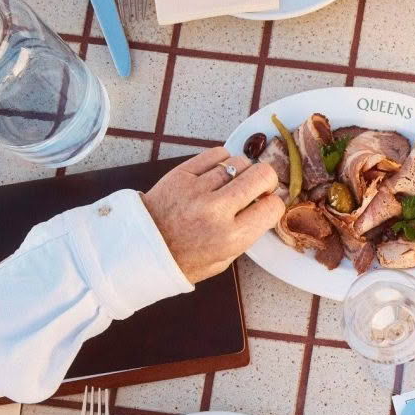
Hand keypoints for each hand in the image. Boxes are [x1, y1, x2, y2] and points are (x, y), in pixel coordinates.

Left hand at [141, 147, 284, 282]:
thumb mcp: (223, 260)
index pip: (273, 207)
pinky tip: (219, 172)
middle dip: (266, 180)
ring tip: (233, 182)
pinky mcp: (182, 174)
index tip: (267, 205)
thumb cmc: (184, 258)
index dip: (274, 204)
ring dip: (242, 171)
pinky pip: (216, 154)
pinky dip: (223, 160)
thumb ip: (246, 235)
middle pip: (262, 175)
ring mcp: (198, 190)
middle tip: (259, 187)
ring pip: (240, 162)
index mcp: (232, 237)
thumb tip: (263, 206)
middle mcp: (218, 211)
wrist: (141, 248)